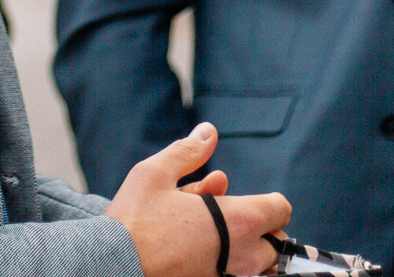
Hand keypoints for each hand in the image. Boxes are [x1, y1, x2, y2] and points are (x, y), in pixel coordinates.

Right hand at [105, 123, 291, 276]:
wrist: (113, 266)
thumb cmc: (134, 221)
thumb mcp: (155, 173)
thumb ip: (188, 152)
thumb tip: (209, 131)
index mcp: (238, 220)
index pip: (280, 209)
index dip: (268, 200)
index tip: (246, 198)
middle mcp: (242, 255)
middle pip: (275, 243)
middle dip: (258, 227)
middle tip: (228, 216)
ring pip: (256, 265)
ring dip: (243, 247)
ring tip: (211, 233)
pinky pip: (232, 274)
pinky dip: (224, 261)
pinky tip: (195, 247)